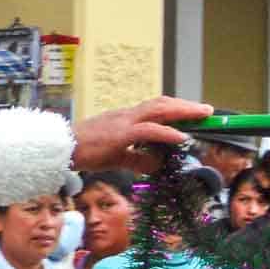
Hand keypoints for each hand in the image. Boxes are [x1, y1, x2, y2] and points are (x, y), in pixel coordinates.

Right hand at [72, 96, 213, 172]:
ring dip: (182, 112)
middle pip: (163, 104)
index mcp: (128, 118)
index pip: (157, 108)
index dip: (177, 109)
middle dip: (186, 106)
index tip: (195, 112)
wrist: (62, 149)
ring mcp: (124, 122)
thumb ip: (137, 159)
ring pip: (159, 110)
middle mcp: (128, 115)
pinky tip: (181, 136)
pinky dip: (167, 132)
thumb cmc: (85, 151)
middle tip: (207, 110)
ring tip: (202, 115)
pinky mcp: (120, 134)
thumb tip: (157, 165)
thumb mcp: (117, 157)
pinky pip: (148, 130)